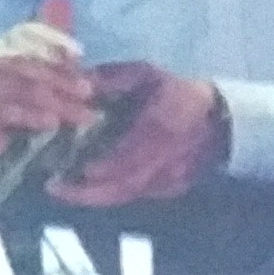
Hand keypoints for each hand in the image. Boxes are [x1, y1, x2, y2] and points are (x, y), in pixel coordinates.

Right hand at [0, 0, 97, 160]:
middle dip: (64, 80)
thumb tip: (75, 30)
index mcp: (10, 44)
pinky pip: (14, 112)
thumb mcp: (38, 69)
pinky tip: (53, 123)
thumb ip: (55, 50)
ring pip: (29, 91)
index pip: (34, 39)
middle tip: (88, 91)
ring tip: (81, 114)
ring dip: (58, 103)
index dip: (57, 45)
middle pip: (35, 67)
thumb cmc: (16, 91)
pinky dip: (35, 117)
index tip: (80, 56)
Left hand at [50, 64, 228, 203]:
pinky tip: (88, 190)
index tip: (76, 170)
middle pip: (121, 188)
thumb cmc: (179, 94)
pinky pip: (134, 196)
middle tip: (55, 189)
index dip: (102, 168)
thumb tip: (81, 81)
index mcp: (158, 131)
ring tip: (65, 191)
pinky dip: (109, 195)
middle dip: (87, 193)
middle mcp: (162, 163)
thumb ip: (114, 79)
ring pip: (125, 196)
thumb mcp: (148, 76)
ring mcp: (166, 182)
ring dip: (94, 197)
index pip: (128, 157)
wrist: (218, 123)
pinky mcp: (167, 191)